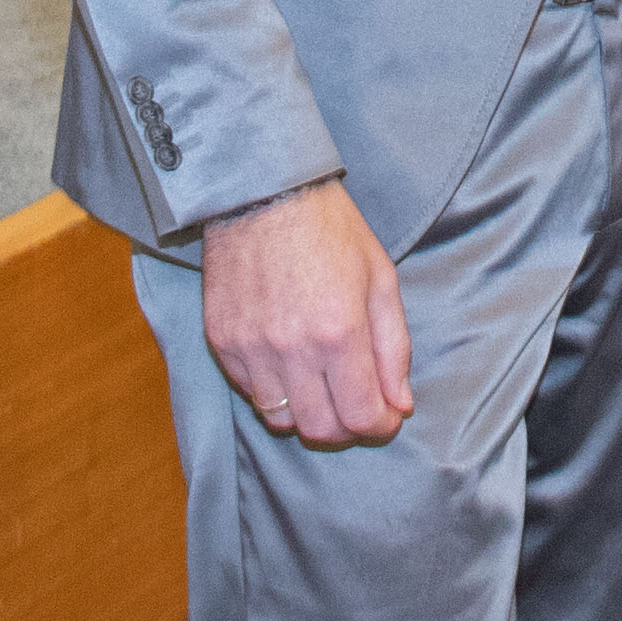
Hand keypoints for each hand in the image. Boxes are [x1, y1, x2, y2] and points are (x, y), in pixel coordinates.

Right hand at [203, 179, 413, 444]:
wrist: (262, 191)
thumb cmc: (330, 229)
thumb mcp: (380, 279)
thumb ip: (395, 348)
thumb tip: (400, 405)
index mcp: (339, 331)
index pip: (361, 416)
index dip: (381, 426)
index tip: (386, 416)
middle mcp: (292, 348)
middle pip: (321, 430)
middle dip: (348, 428)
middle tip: (357, 407)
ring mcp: (250, 348)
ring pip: (281, 420)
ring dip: (308, 414)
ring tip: (322, 386)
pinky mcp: (221, 342)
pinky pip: (250, 393)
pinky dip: (274, 392)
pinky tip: (288, 365)